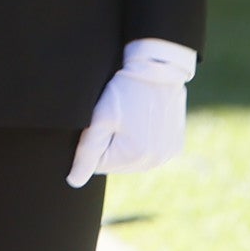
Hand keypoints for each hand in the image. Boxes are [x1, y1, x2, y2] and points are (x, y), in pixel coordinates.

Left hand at [68, 38, 196, 185]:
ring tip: (130, 117)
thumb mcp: (99, 118)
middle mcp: (155, 161)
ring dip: (126, 143)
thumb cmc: (124, 90)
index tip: (102, 120)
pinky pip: (150, 151)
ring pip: (132, 159)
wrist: (158, 69)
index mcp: (134, 156)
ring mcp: (167, 154)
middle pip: (117, 163)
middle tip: (116, 117)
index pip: (98, 164)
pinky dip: (143, 140)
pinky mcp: (175, 146)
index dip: (93, 142)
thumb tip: (74, 181)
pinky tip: (143, 119)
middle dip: (110, 144)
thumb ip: (86, 153)